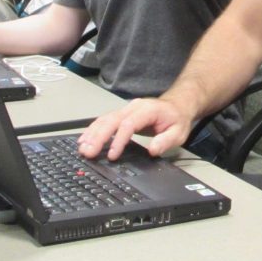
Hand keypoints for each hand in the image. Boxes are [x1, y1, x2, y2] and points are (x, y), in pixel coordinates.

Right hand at [76, 97, 192, 160]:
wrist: (177, 105)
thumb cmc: (176, 119)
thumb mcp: (178, 132)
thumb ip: (166, 141)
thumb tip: (153, 150)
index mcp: (148, 110)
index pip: (129, 124)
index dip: (119, 140)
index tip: (113, 155)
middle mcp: (134, 107)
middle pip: (112, 120)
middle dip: (98, 137)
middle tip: (88, 152)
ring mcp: (126, 109)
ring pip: (105, 119)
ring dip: (92, 134)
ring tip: (83, 148)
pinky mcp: (122, 114)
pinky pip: (104, 120)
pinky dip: (93, 130)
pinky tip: (85, 139)